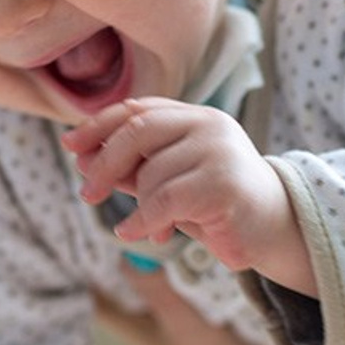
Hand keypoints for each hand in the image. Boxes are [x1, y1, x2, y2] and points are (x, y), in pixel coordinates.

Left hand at [63, 98, 314, 292]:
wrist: (273, 230)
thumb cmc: (216, 205)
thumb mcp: (170, 181)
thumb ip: (134, 169)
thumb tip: (84, 160)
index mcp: (195, 117)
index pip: (138, 109)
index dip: (99, 125)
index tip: (71, 146)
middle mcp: (209, 124)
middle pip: (138, 131)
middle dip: (105, 162)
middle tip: (86, 193)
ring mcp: (219, 150)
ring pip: (151, 174)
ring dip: (141, 207)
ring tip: (150, 226)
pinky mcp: (222, 183)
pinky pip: (164, 201)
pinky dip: (143, 221)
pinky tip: (135, 235)